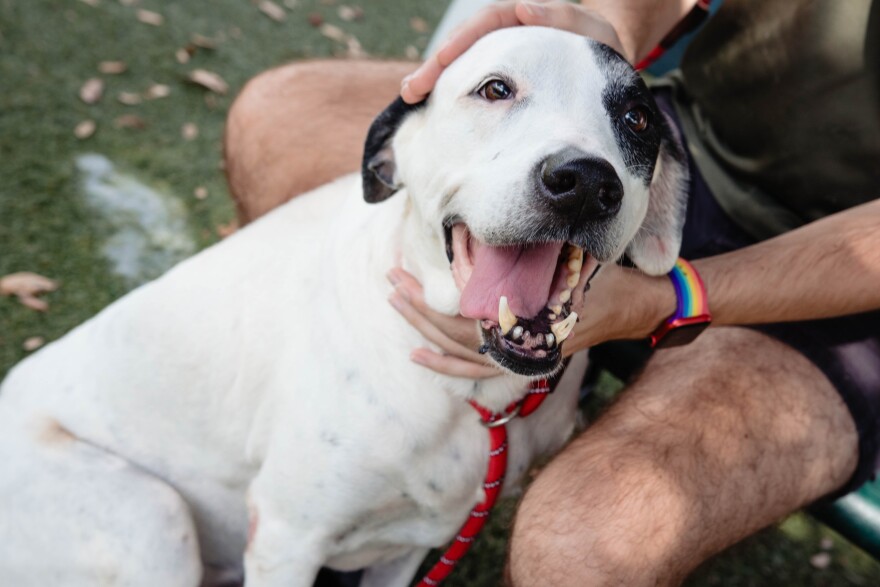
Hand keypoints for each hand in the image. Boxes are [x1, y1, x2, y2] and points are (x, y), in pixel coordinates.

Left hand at [388, 264, 675, 377]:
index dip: (431, 302)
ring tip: (397, 305)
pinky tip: (420, 354)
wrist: (637, 307)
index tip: (405, 276)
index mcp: (529, 322)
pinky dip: (445, 363)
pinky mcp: (522, 357)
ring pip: (459, 353)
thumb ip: (532, 257)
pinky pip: (476, 368)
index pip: (465, 320)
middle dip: (418, 309)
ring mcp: (521, 355)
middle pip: (454, 335)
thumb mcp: (573, 258)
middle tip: (391, 281)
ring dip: (424, 330)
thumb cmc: (607, 278)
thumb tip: (482, 240)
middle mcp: (521, 345)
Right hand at [401, 0, 624, 103]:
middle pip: (463, 42)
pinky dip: (448, 91)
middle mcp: (507, 34)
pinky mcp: (499, 80)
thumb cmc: (603, 53)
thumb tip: (522, 9)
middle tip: (413, 87)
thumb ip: (565, 18)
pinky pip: (467, 80)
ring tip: (411, 95)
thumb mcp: (596, 34)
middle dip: (435, 64)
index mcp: (526, 18)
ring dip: (434, 78)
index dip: (463, 39)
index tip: (442, 58)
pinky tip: (428, 106)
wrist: (606, 72)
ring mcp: (499, 57)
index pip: (487, 21)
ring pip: (460, 63)